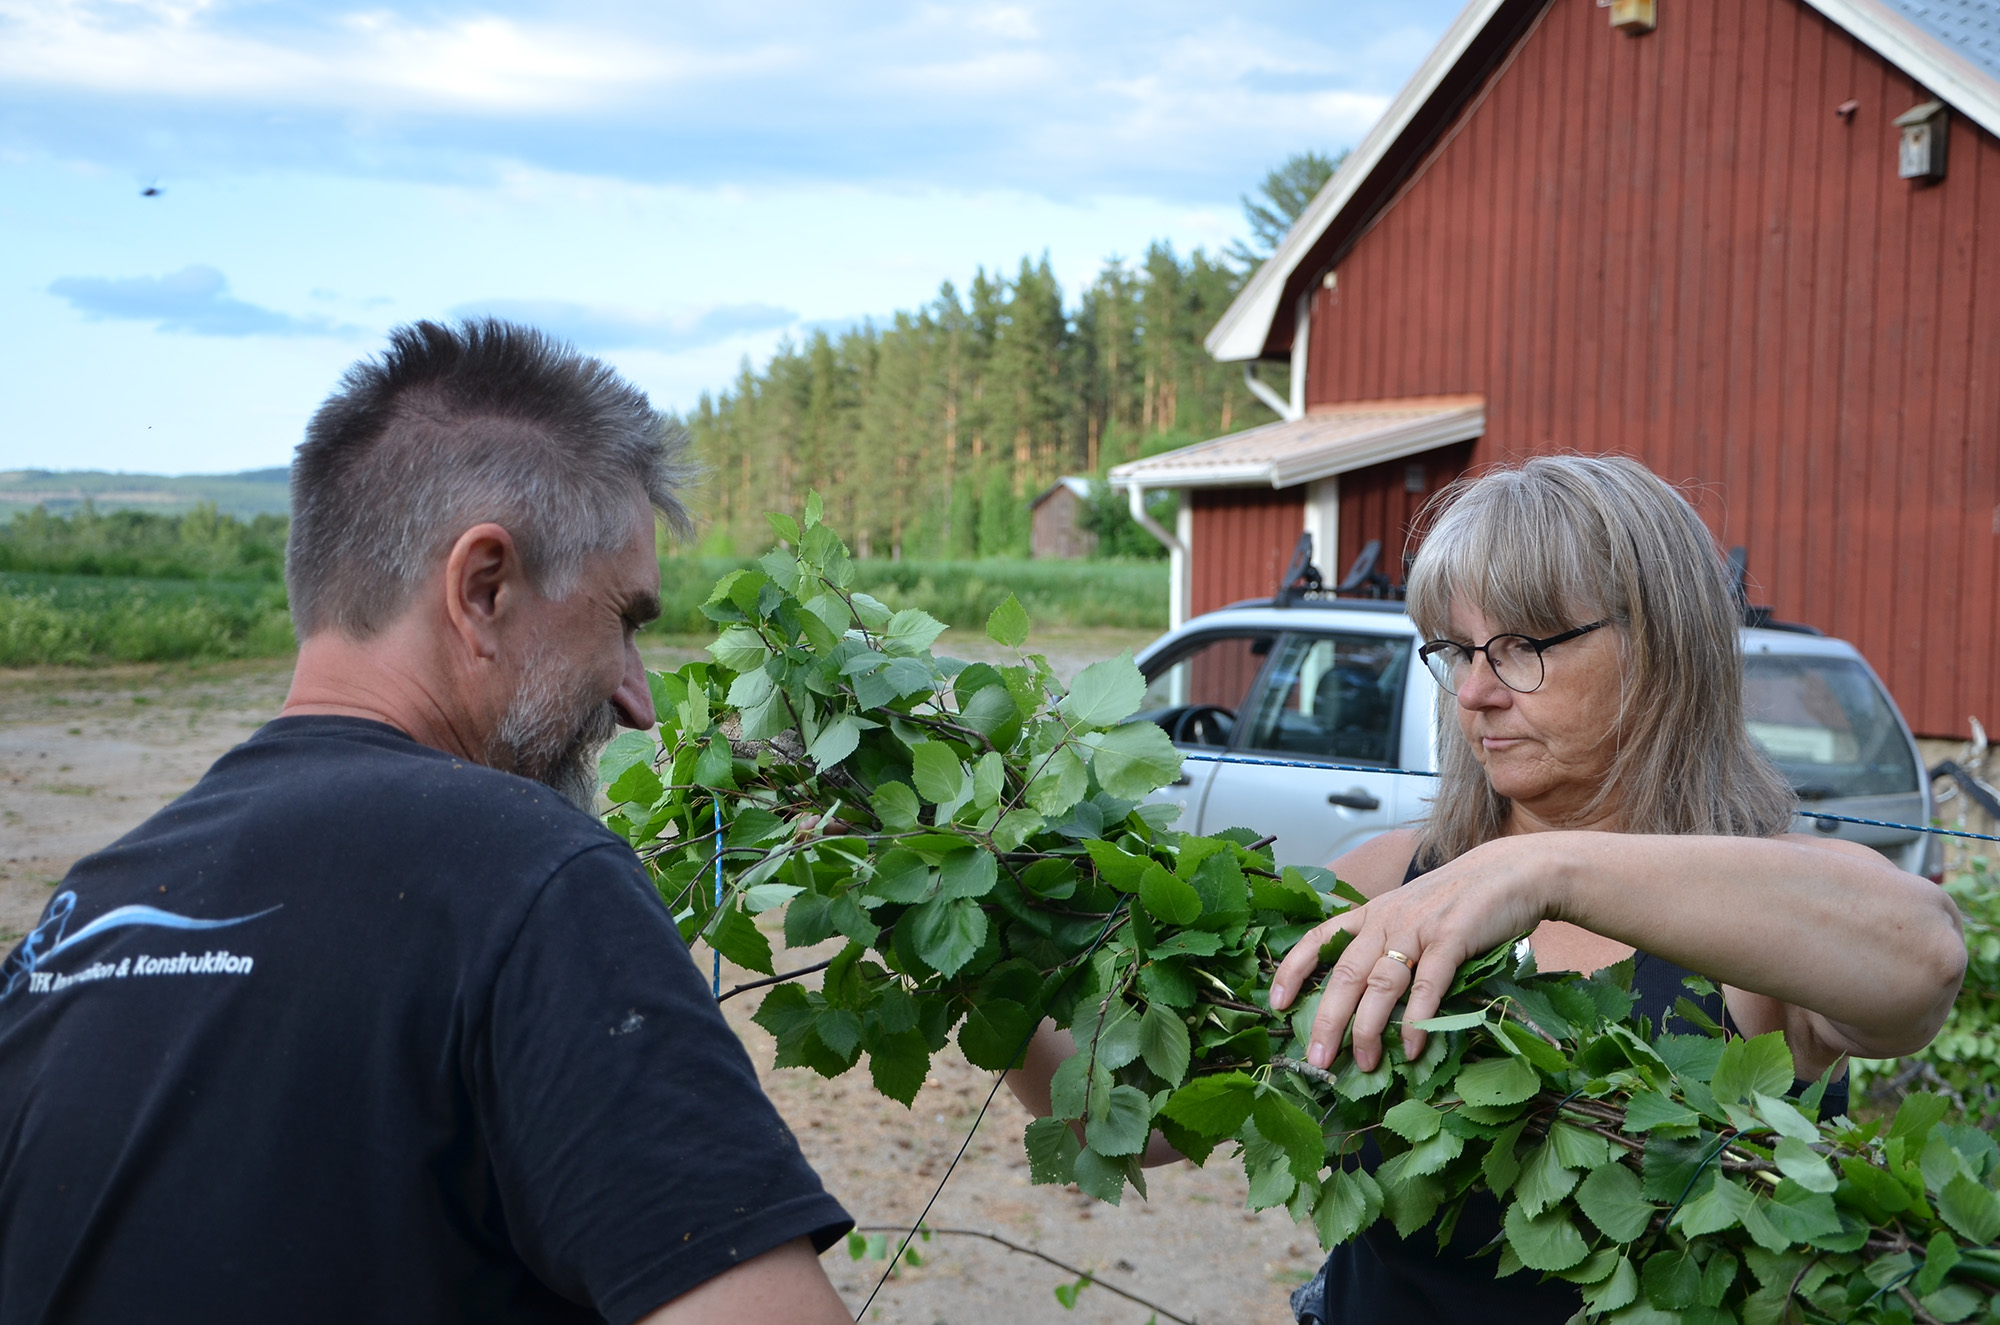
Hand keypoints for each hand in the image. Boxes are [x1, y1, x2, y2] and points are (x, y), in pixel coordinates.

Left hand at [1267, 837, 1554, 1072]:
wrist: (1514, 870)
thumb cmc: (1460, 900)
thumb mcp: (1411, 912)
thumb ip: (1389, 943)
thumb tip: (1368, 997)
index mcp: (1372, 913)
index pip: (1319, 939)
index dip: (1293, 970)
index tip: (1276, 1003)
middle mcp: (1386, 919)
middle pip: (1344, 974)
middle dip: (1326, 1020)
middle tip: (1316, 1059)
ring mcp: (1418, 928)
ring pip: (1379, 983)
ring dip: (1367, 1028)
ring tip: (1363, 1063)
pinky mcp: (1452, 938)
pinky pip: (1426, 983)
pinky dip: (1416, 1017)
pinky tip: (1411, 1047)